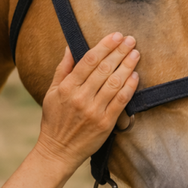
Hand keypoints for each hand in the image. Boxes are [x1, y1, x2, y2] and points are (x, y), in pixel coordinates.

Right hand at [35, 32, 139, 172]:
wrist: (58, 151)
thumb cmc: (54, 120)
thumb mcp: (51, 93)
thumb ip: (62, 69)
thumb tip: (70, 47)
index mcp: (67, 88)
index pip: (88, 61)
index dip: (104, 46)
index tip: (116, 36)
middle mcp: (81, 97)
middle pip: (104, 69)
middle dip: (119, 52)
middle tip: (130, 40)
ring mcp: (94, 111)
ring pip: (114, 83)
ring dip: (127, 66)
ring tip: (135, 53)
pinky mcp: (105, 123)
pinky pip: (120, 101)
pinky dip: (129, 87)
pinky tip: (135, 76)